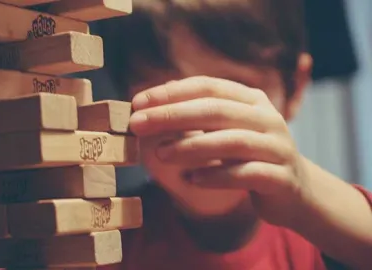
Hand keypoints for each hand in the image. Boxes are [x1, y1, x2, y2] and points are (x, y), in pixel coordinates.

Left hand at [129, 76, 309, 225]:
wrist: (294, 193)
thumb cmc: (248, 157)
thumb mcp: (225, 130)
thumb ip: (196, 117)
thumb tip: (149, 107)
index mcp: (251, 100)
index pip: (207, 86)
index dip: (170, 92)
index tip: (137, 102)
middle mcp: (267, 118)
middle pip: (216, 109)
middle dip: (172, 115)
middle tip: (138, 124)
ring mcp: (277, 147)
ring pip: (232, 141)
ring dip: (191, 146)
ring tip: (160, 154)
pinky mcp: (281, 178)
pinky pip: (246, 174)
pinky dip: (216, 176)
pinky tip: (191, 180)